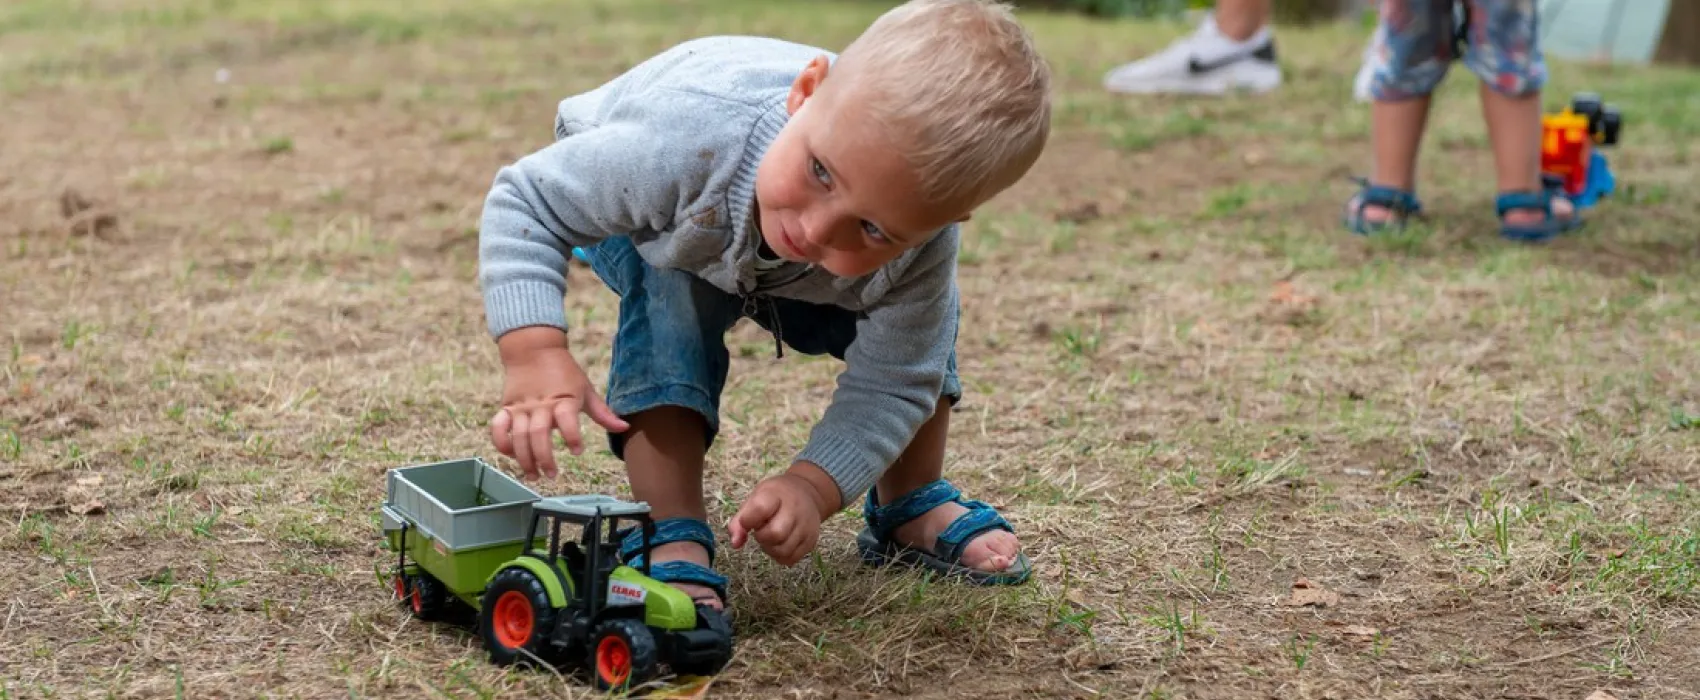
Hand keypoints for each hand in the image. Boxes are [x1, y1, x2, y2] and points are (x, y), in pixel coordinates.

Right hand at [488, 327, 628, 479]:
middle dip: (544, 458)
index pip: (567, 419)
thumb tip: (624, 428)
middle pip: (537, 434)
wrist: (534, 348)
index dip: (572, 437)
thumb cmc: (564, 372)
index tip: (578, 452)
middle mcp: (541, 405)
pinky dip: (501, 442)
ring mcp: (521, 407)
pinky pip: (498, 427)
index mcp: (563, 399)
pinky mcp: (507, 407)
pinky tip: (510, 455)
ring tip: (534, 475)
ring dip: (524, 459)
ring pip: (518, 436)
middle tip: (552, 475)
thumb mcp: (586, 389)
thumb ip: (602, 413)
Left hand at [729, 464, 840, 566]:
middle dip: (762, 537)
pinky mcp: (811, 541)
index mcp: (776, 494)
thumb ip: (740, 520)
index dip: (748, 520)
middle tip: (762, 530)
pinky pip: (791, 559)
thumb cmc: (776, 496)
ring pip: (783, 551)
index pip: (760, 509)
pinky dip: (781, 556)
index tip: (748, 521)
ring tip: (771, 537)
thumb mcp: (755, 498)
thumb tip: (735, 544)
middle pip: (775, 534)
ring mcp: (806, 527)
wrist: (808, 493)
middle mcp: (795, 510)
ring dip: (771, 549)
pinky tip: (780, 544)